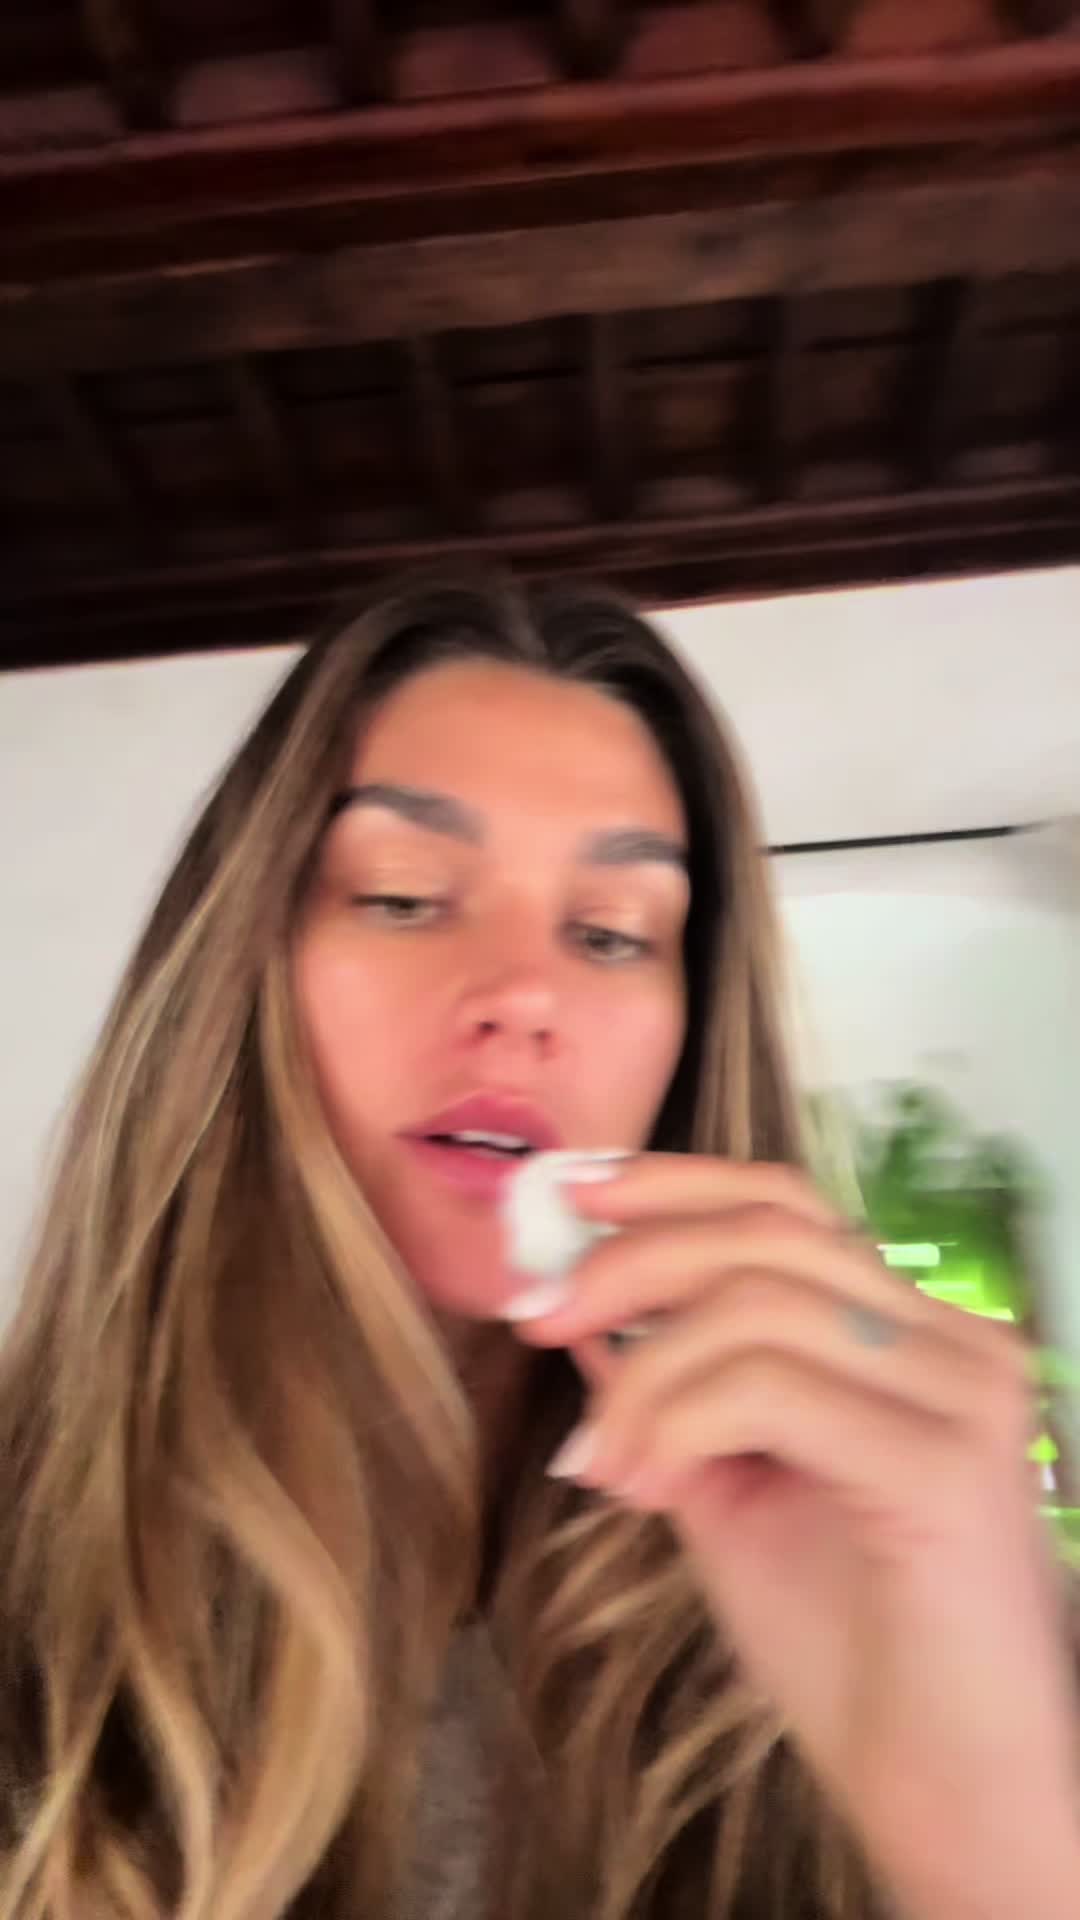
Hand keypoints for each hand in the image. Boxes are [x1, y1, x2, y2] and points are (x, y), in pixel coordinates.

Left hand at [511, 1153, 1079, 1919]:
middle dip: (631, 1261)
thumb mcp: (734, 1494)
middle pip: (769, 1233)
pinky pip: (771, 1391)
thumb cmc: (852, 1652)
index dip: (673, 1184)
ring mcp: (963, 1394)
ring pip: (759, 1305)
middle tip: (539, 1315)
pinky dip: (678, 1423)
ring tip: (601, 1458)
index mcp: (913, 1336)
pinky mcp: (948, 1463)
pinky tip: (642, 1489)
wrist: (950, 1797)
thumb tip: (586, 1312)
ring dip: (645, 1371)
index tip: (568, 1195)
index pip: (790, 1208)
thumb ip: (676, 1395)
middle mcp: (955, 1343)